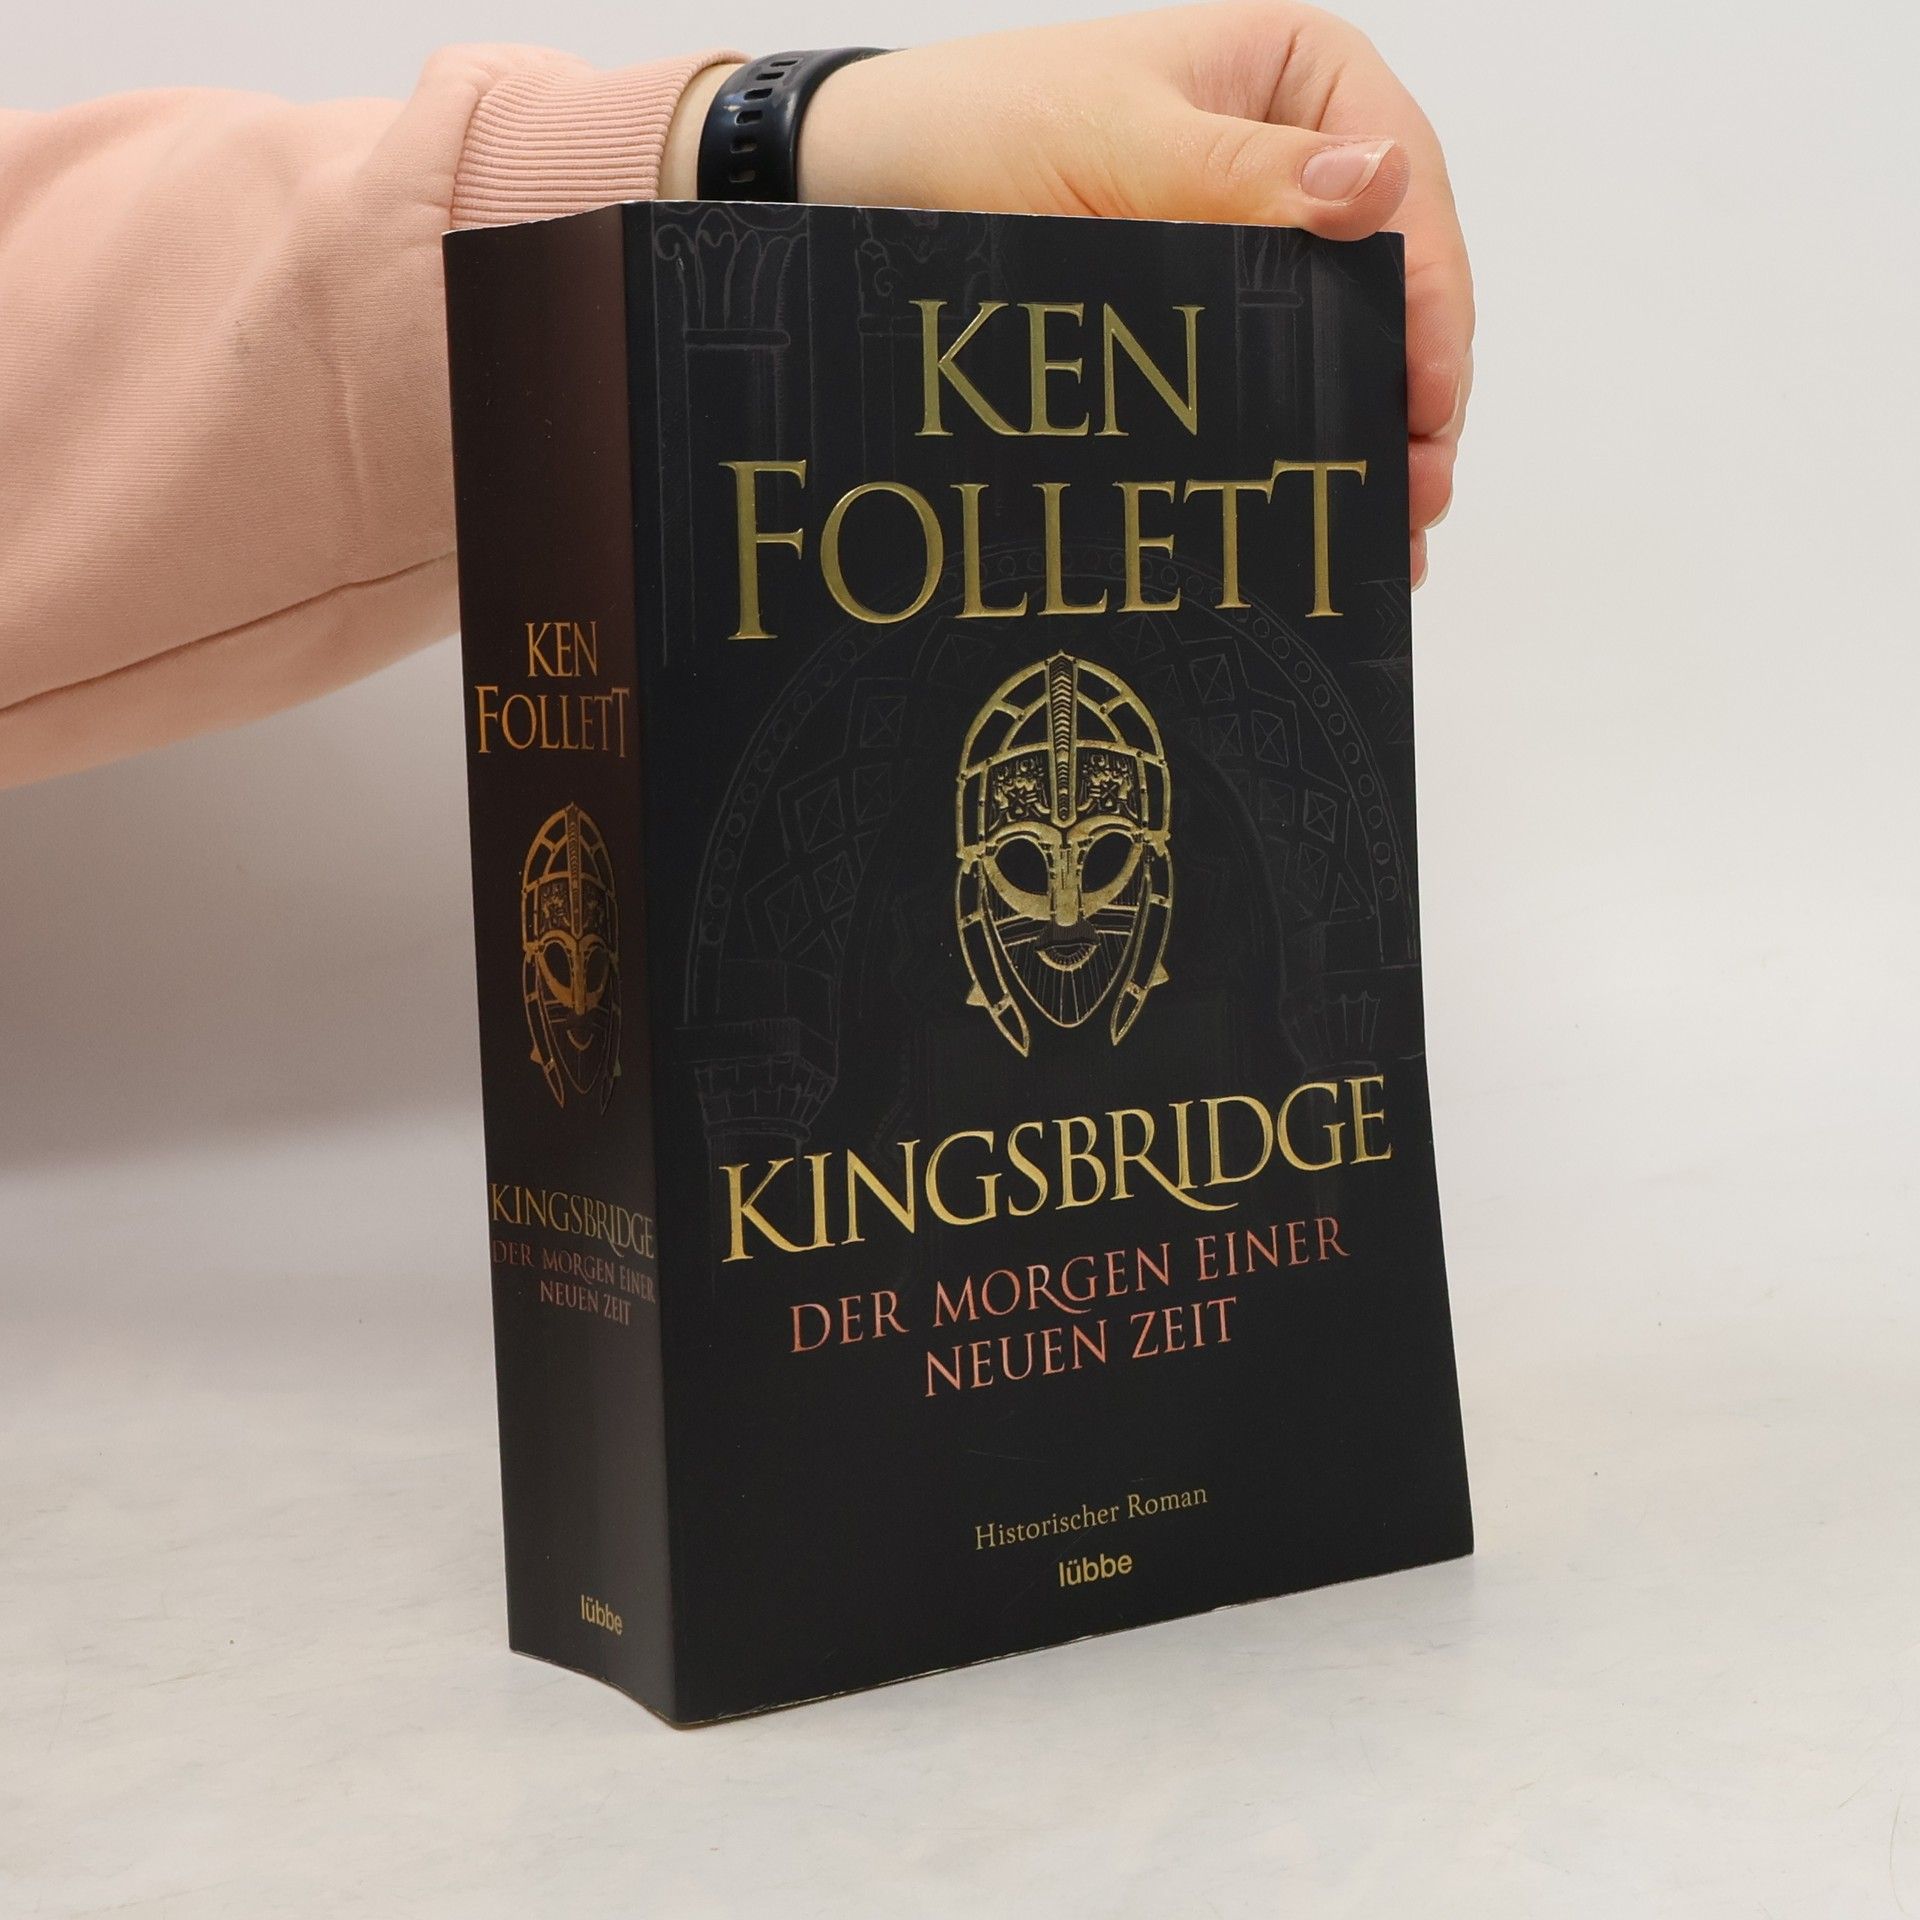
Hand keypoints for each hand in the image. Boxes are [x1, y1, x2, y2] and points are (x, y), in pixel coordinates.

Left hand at [665, 5, 1470, 585]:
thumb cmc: (978, 127)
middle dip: (1412, 387)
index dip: (1434, 299)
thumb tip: (1378, 188)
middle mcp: (1291, 157)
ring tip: (1385, 526)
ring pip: (1344, 338)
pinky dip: (1301, 435)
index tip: (1429, 398)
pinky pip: (1275, 370)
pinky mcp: (1205, 308)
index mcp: (1299, 79)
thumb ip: (1243, 174)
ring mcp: (1251, 241)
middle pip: (1393, 280)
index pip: (1409, 190)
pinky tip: (1318, 498)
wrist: (867, 182)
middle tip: (1414, 495)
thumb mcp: (1113, 142)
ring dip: (1367, 429)